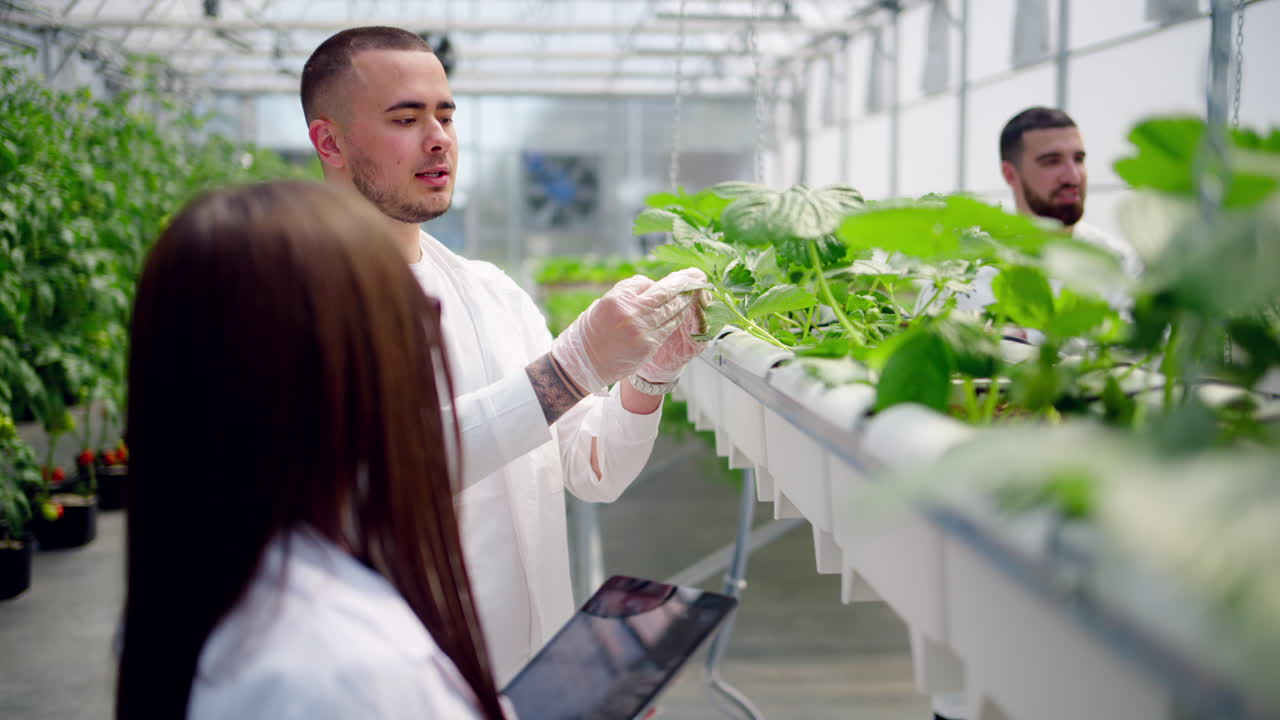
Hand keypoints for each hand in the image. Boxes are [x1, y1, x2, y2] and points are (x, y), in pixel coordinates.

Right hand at [550, 269, 706, 393]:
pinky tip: (684, 312)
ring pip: (670, 309)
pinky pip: (669, 327)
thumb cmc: (591, 332)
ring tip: (694, 292)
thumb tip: (651, 287)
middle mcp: (631, 311)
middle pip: (664, 292)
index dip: (656, 283)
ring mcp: (641, 329)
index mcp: (617, 298)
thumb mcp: (602, 305)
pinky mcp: (649, 344)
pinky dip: (678, 318)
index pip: (645, 282)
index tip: (671, 279)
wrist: (584, 363)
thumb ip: (626, 294)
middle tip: (697, 275)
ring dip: (684, 300)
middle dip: (682, 282)